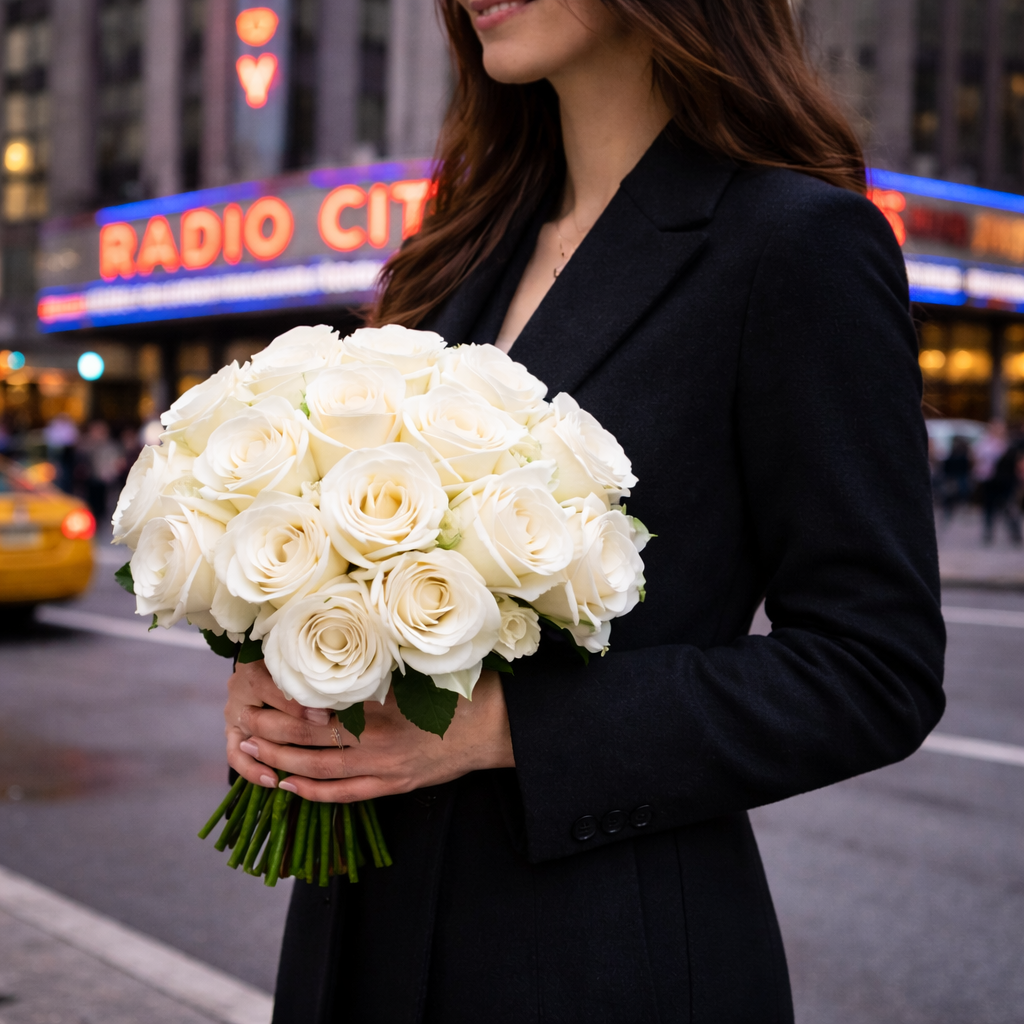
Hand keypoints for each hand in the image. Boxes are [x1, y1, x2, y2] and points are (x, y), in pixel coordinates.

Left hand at [224, 660, 515, 801]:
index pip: (319, 703)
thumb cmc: (457, 686)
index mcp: (381, 703)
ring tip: (250, 754)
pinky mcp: (393, 785)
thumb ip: (375, 666)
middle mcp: (378, 739)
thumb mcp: (416, 667)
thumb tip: (330, 652)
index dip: (283, 698)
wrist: (495, 726)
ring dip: (280, 763)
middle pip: (309, 738)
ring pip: (319, 770)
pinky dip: (312, 793)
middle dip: (270, 732)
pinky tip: (288, 787)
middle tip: (241, 723)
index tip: (258, 687)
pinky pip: (344, 795)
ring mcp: (384, 767)